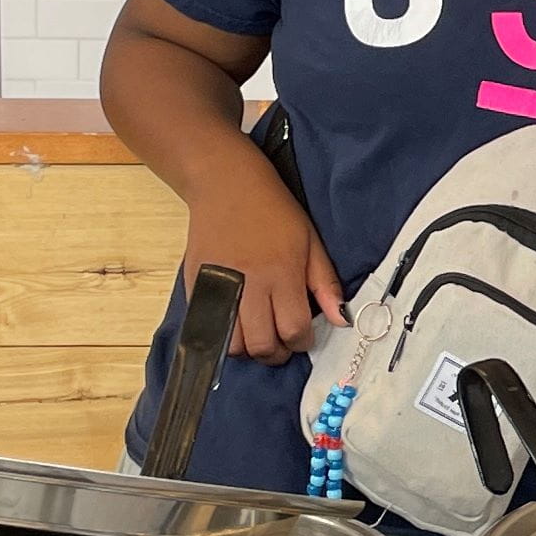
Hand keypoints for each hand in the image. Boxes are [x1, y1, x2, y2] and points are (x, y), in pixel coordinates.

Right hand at [183, 143, 344, 364]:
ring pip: (231, 344)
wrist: (225, 183)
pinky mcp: (195, 284)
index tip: (303, 336)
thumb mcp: (310, 240)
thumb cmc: (273, 209)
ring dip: (248, 348)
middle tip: (280, 343)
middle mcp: (249, 283)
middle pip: (261, 344)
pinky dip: (222, 334)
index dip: (301, 342)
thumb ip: (325, 283)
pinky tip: (236, 322)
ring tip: (257, 334)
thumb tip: (341, 319)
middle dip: (275, 353)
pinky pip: (206, 326)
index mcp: (282, 272)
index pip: (293, 329)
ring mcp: (218, 285)